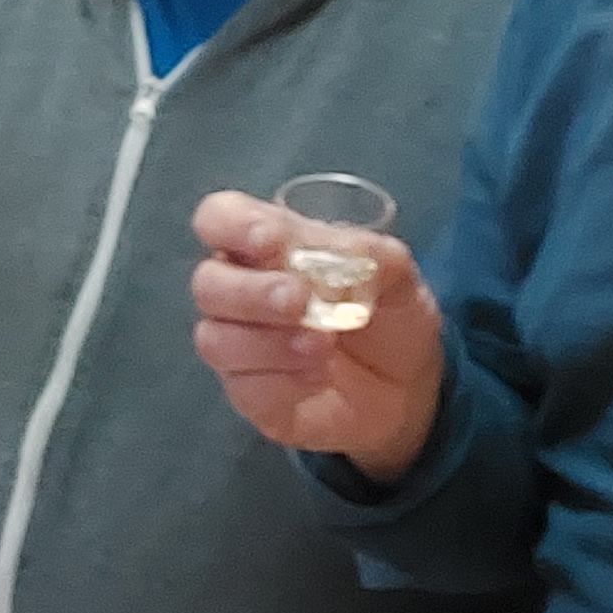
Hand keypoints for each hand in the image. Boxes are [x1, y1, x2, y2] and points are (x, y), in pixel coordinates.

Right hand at [188, 190, 445, 484]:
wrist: (406, 392)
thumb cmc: (388, 319)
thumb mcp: (396, 276)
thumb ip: (370, 256)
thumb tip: (342, 254)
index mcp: (265, 247)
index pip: (219, 218)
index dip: (232, 225)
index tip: (269, 241)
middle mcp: (239, 291)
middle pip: (206, 283)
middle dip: (250, 292)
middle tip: (298, 300)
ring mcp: (238, 345)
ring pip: (214, 339)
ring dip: (269, 342)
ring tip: (322, 346)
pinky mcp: (248, 393)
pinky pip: (243, 386)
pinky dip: (284, 380)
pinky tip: (318, 377)